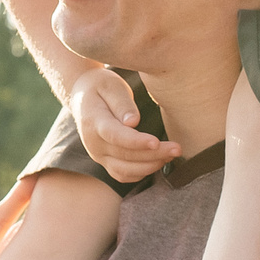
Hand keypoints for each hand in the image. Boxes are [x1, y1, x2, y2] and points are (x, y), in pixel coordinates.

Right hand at [71, 65, 180, 182]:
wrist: (83, 97)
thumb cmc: (101, 87)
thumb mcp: (111, 85)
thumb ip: (122, 103)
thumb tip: (133, 122)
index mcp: (93, 121)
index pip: (115, 136)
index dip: (136, 142)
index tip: (156, 142)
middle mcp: (93, 143)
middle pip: (125, 155)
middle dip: (154, 154)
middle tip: (177, 148)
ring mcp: (98, 155)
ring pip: (125, 170)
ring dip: (150, 166)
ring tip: (171, 155)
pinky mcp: (105, 162)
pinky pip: (123, 175)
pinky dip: (141, 173)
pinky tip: (158, 162)